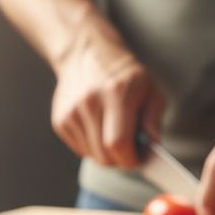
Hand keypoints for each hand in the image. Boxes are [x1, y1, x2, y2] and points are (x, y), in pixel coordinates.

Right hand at [51, 32, 164, 166]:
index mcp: (115, 93)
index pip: (118, 143)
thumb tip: (152, 146)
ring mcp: (71, 112)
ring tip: (114, 136)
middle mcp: (89, 103)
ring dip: (106, 155)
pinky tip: (99, 130)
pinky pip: (79, 149)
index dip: (130, 158)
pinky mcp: (60, 121)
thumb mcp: (150, 89)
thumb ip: (153, 119)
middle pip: (103, 155)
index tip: (139, 158)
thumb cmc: (124, 75)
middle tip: (130, 152)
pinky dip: (92, 148)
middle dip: (120, 160)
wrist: (86, 54)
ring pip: (91, 155)